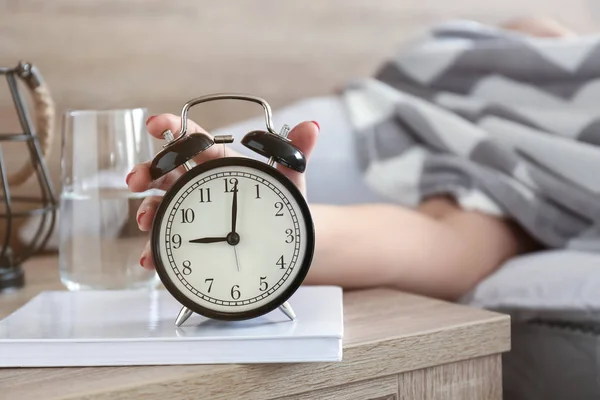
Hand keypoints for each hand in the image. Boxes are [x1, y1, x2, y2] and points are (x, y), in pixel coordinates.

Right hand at [126, 114, 318, 269]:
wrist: (284, 244)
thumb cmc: (284, 205)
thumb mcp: (292, 180)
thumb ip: (296, 153)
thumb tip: (311, 126)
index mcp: (221, 163)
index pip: (195, 141)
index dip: (173, 128)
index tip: (154, 122)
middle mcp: (201, 184)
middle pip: (167, 172)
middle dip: (147, 172)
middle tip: (135, 180)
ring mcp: (193, 212)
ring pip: (161, 204)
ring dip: (147, 210)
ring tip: (145, 222)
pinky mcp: (191, 239)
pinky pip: (169, 241)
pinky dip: (155, 249)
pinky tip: (149, 259)